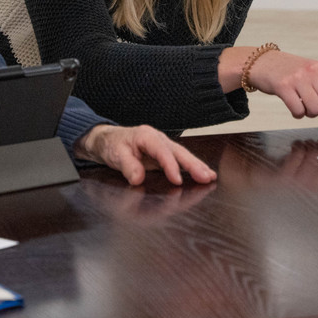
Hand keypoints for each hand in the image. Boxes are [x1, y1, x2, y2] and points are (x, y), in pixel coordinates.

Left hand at [74, 124, 216, 185]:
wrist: (107, 140)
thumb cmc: (112, 145)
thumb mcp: (115, 155)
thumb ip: (128, 166)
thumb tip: (138, 179)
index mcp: (146, 136)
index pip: (162, 151)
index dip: (171, 166)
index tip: (177, 181)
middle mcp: (158, 138)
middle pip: (179, 151)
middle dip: (194, 165)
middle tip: (207, 177)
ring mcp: (163, 145)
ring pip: (183, 155)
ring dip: (197, 166)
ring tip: (210, 177)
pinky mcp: (164, 153)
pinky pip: (180, 159)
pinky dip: (192, 167)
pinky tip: (203, 174)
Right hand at [246, 50, 317, 119]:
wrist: (264, 63)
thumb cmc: (292, 72)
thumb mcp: (312, 76)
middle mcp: (314, 71)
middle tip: (313, 104)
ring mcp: (298, 78)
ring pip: (315, 110)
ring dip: (309, 113)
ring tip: (301, 103)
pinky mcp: (284, 86)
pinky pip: (298, 111)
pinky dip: (297, 114)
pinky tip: (292, 105)